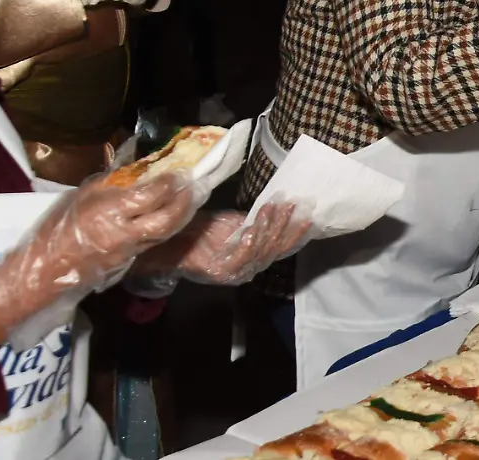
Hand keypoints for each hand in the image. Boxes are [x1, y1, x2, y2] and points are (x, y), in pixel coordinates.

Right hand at [0, 172, 197, 346]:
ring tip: (191, 196)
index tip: (179, 171)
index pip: (151, 195)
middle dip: (185, 201)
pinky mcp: (131, 260)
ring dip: (182, 214)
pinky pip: (156, 240)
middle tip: (195, 184)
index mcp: (110, 212)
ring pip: (166, 231)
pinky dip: (169, 226)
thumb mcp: (82, 195)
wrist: (45, 268)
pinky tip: (172, 215)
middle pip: (168, 218)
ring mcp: (130, 249)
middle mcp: (125, 232)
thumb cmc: (58, 226)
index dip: (169, 183)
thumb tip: (138, 168)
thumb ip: (112, 182)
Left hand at [140, 204, 310, 285]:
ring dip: (274, 224)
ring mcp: (235, 272)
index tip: (309, 214)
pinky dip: (257, 230)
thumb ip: (255, 225)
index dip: (296, 233)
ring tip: (280, 204)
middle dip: (288, 226)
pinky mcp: (222, 271)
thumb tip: (280, 209)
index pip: (281, 249)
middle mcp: (247, 271)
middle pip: (276, 250)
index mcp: (251, 262)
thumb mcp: (233, 226)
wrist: (169, 243)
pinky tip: (262, 213)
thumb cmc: (201, 232)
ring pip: (263, 249)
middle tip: (296, 204)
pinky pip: (246, 249)